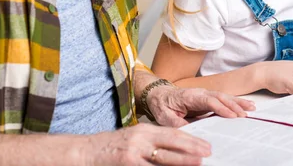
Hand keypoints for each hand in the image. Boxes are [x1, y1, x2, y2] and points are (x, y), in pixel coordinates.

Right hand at [86, 123, 210, 165]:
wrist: (85, 152)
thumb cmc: (111, 146)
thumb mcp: (133, 137)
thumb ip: (152, 141)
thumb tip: (176, 147)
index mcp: (143, 130)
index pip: (172, 133)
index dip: (190, 139)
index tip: (204, 145)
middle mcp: (140, 139)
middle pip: (171, 143)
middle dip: (191, 148)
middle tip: (208, 153)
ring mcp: (134, 154)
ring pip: (164, 159)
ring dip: (183, 162)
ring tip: (198, 163)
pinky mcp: (128, 164)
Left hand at [146, 86, 255, 126]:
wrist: (158, 94)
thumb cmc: (162, 105)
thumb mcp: (165, 117)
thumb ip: (178, 123)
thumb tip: (191, 131)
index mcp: (190, 96)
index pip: (209, 101)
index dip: (221, 108)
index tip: (232, 116)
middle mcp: (200, 93)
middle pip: (220, 97)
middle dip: (233, 106)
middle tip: (245, 115)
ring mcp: (205, 94)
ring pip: (224, 97)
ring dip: (238, 102)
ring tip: (252, 108)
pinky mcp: (208, 98)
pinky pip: (223, 99)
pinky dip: (236, 102)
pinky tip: (246, 105)